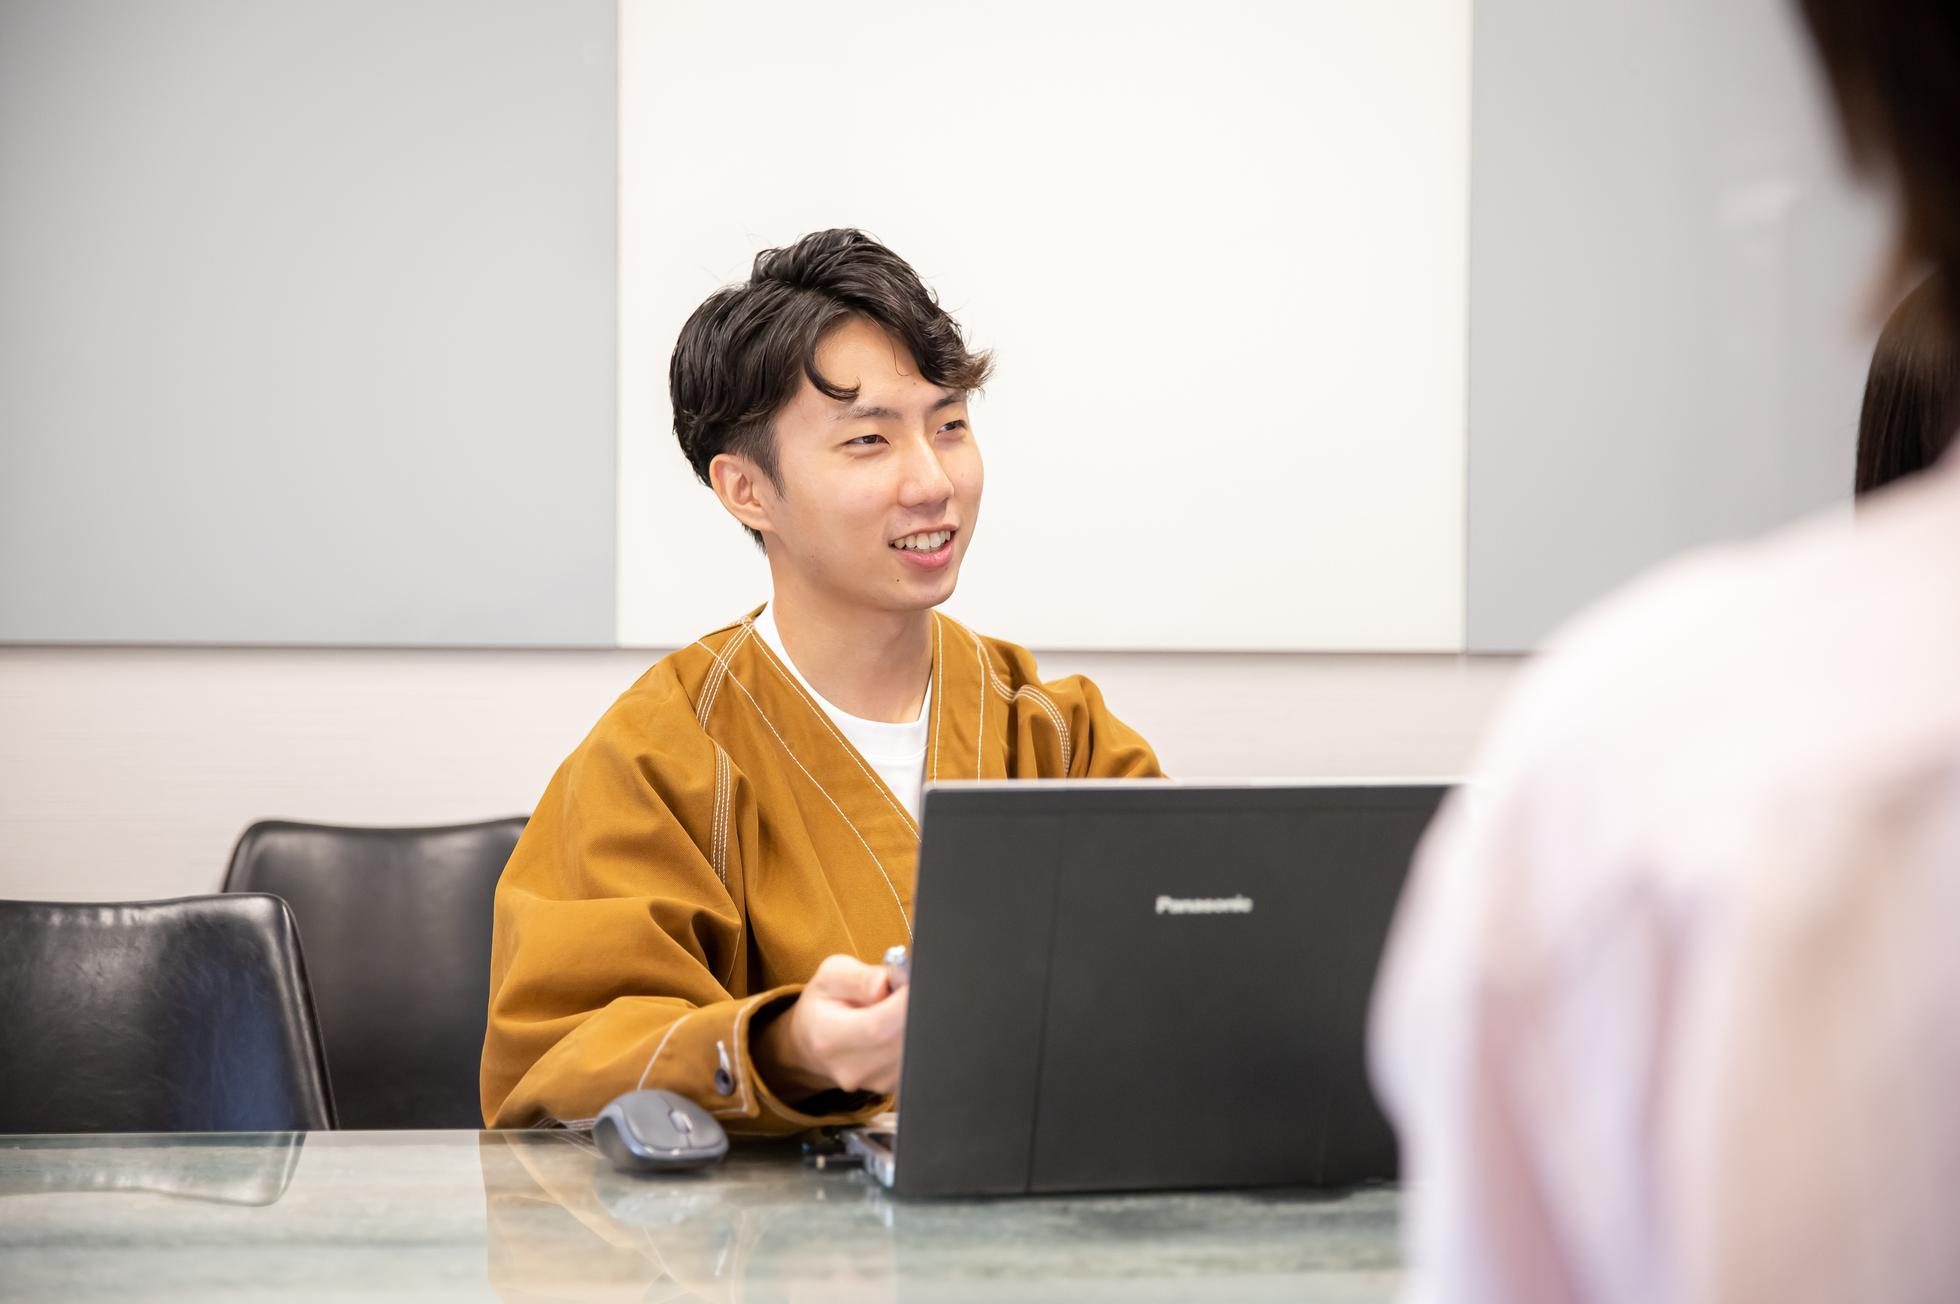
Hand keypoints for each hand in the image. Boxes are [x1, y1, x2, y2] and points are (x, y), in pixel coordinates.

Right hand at [754, 953, 908, 1098]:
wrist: (811, 1042)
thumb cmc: (824, 1004)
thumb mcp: (831, 976)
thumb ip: (858, 978)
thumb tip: (883, 985)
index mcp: (829, 1037)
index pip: (877, 1028)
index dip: (903, 1006)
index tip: (911, 984)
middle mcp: (851, 1068)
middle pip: (902, 1043)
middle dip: (913, 1011)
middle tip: (902, 990)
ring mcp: (874, 1082)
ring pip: (914, 1051)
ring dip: (913, 1025)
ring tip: (893, 1010)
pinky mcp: (891, 1086)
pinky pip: (916, 1060)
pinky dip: (913, 1039)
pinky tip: (896, 1028)